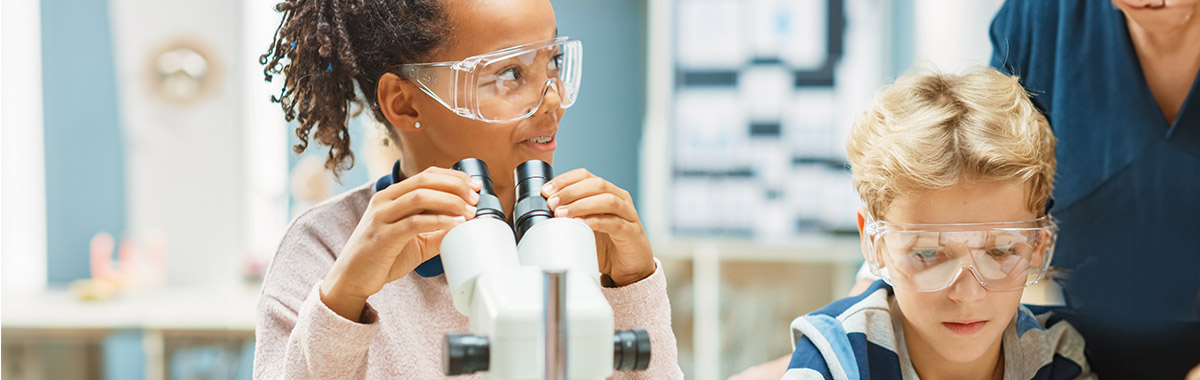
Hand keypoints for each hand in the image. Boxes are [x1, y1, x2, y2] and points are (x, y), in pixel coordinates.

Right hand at [320, 167, 480, 320]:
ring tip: (470, 212)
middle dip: (455, 186)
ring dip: (450, 201)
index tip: (475, 185)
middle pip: (425, 181)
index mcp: (392, 196)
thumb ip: (437, 231)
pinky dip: (439, 221)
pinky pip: (414, 222)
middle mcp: (385, 200)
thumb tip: (466, 226)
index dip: (453, 177)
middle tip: (476, 198)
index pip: (426, 175)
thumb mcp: (415, 241)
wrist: (351, 279)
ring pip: (420, 197)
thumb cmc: (382, 257)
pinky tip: (456, 225)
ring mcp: (381, 216)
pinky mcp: (382, 236)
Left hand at [542, 169, 654, 286]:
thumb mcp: (584, 225)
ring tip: (562, 214)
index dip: (565, 180)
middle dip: (570, 191)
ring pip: (607, 200)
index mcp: (607, 191)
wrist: (629, 266)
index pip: (585, 176)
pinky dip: (596, 222)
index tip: (546, 190)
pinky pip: (614, 223)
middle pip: (596, 184)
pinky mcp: (632, 232)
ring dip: (581, 205)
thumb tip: (540, 211)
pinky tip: (581, 225)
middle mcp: (620, 198)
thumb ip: (569, 215)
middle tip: (551, 202)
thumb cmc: (606, 243)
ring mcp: (628, 214)